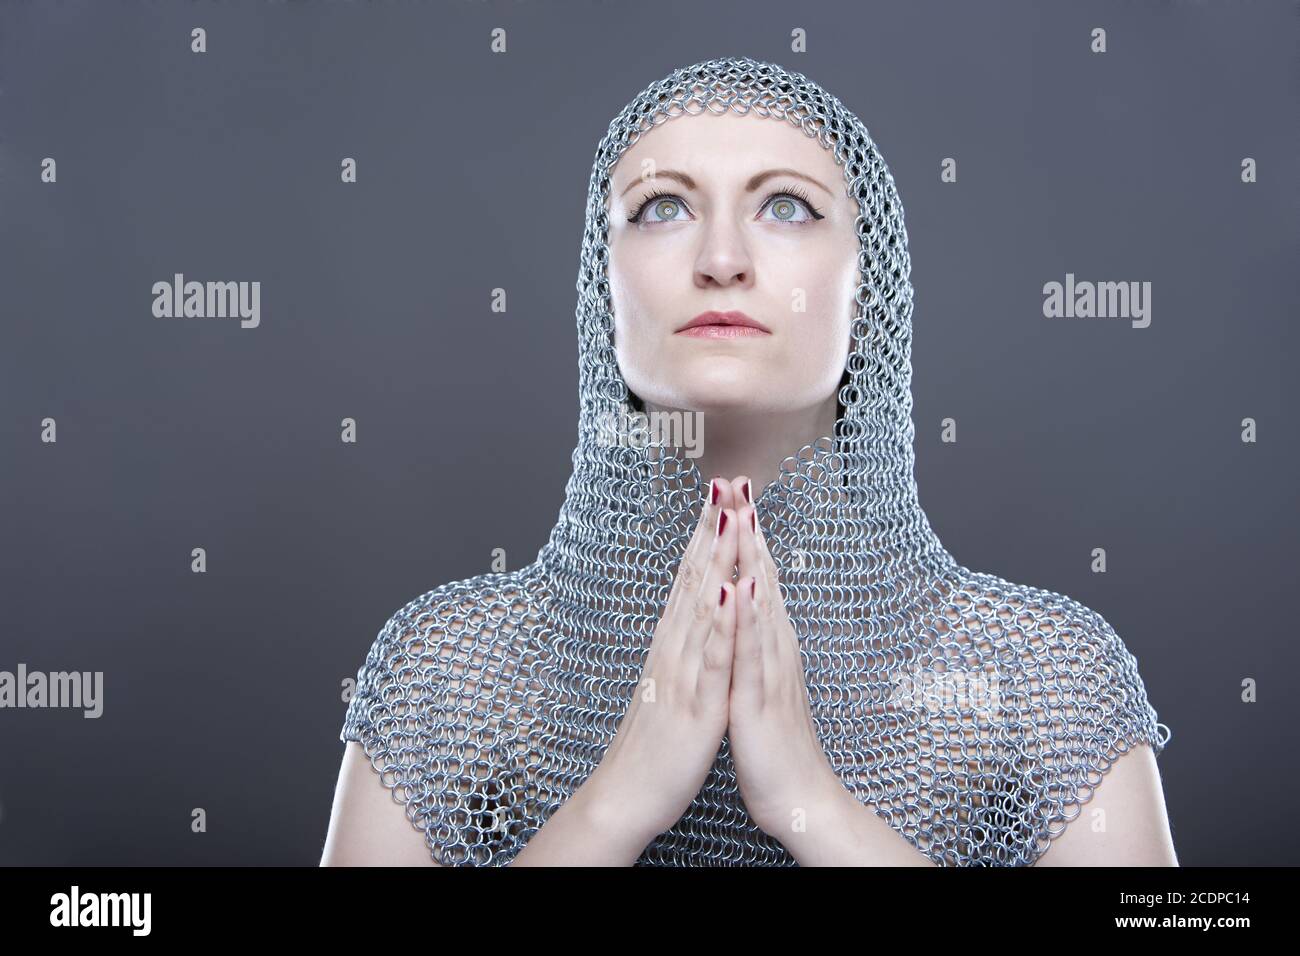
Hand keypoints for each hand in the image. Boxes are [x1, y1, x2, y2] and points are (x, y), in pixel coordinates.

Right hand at [585, 476, 740, 846]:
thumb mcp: (671, 678)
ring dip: (718, 558)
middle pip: (696, 575)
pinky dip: (721, 622)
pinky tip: (731, 591)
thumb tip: (694, 608)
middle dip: (714, 526)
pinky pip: (710, 657)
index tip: (723, 490)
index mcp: (673, 641)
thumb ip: (681, 642)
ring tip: (731, 514)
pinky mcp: (695, 702)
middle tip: (728, 479)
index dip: (708, 530)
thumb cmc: (653, 738)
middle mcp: (674, 646)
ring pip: (703, 605)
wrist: (626, 793)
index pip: (693, 574)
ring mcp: (683, 671)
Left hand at [724, 475, 846, 838]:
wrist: (800, 799)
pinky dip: (747, 617)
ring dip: (750, 557)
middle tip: (739, 480)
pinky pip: (752, 653)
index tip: (733, 493)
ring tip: (741, 514)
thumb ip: (759, 646)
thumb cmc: (777, 745)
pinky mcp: (759, 698)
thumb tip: (752, 612)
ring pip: (760, 604)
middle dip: (748, 529)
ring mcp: (770, 670)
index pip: (756, 578)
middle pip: (762, 577)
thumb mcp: (762, 683)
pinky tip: (742, 585)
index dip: (745, 535)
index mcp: (768, 644)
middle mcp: (774, 648)